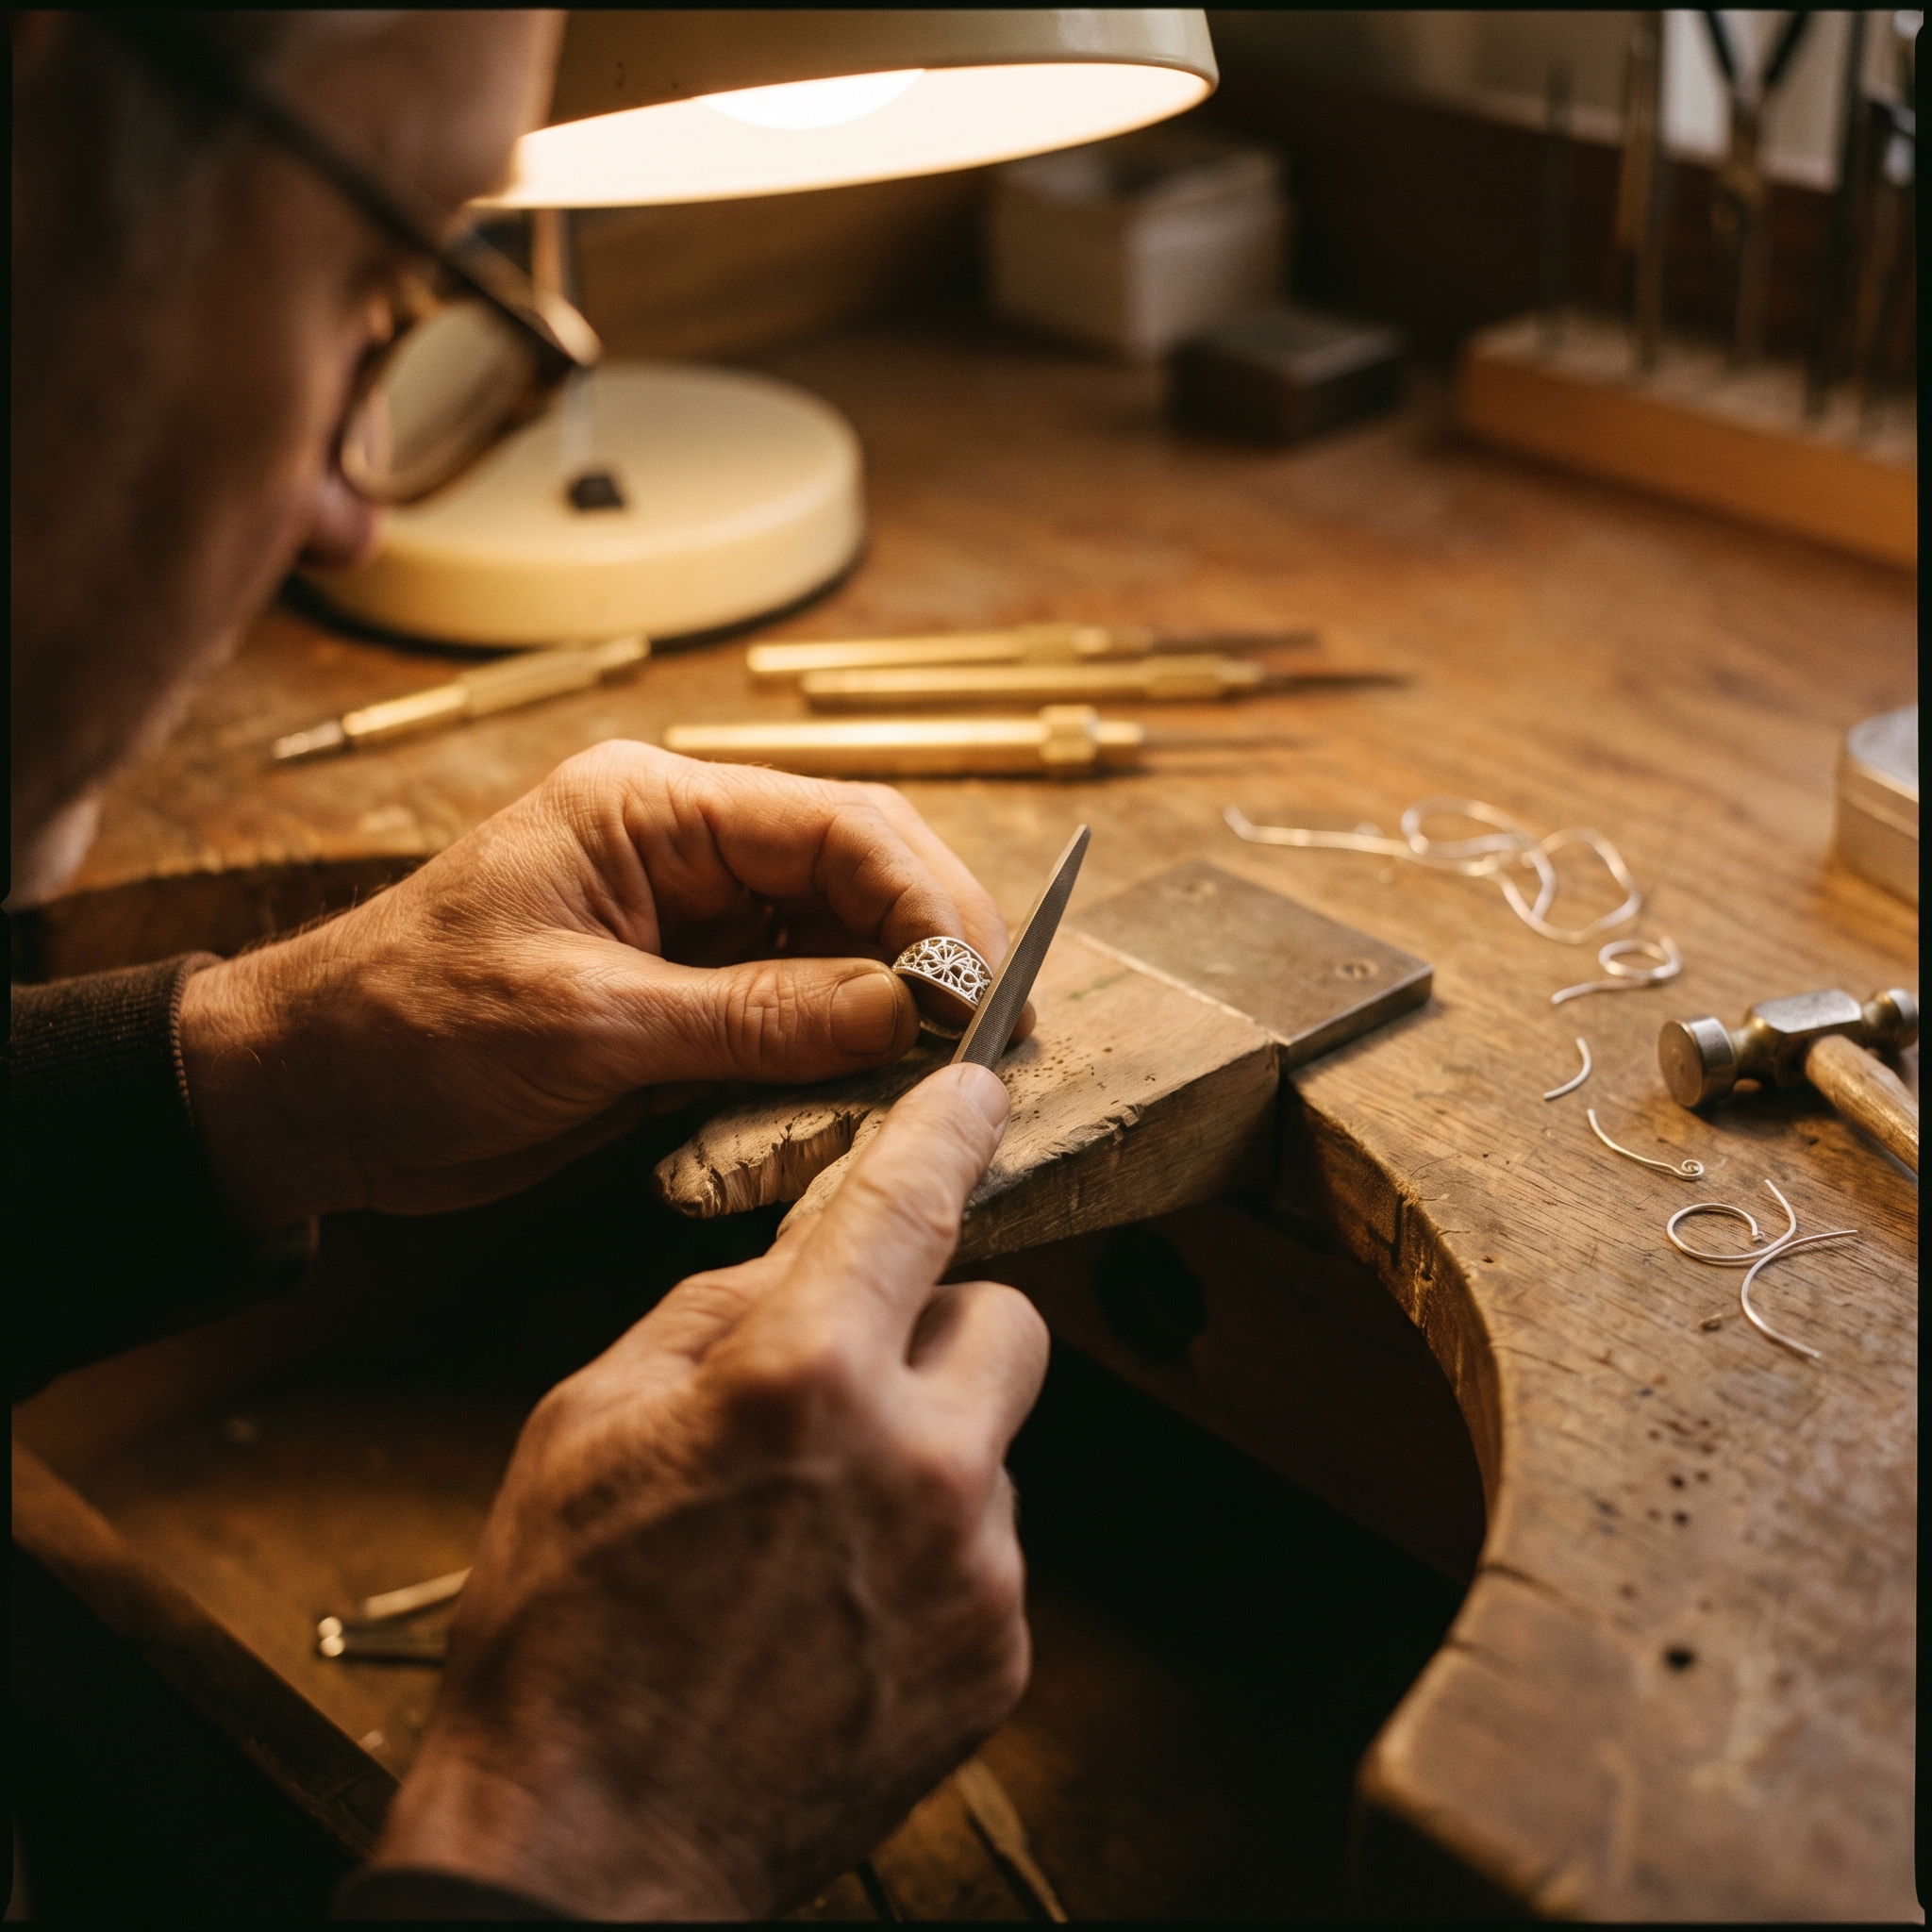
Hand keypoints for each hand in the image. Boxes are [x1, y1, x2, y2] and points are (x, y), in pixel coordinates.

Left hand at [178, 743, 1025, 1226]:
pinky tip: (881, 1099)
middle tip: (995, 1037)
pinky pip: (801, 1016)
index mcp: (652, 806)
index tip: (978, 989)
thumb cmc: (408, 1029)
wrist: (310, 1100)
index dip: (923, 901)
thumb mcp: (586, 1024)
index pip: (833, 826)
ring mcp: (693, 927)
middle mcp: (687, 851)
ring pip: (843, 949)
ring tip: (951, 1078)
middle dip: (932, 950)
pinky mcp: (690, 999)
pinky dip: (846, 1058)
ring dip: (898, 1011)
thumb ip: (756, 1019)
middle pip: (858, 876)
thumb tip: (910, 1013)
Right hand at [371, 1063, 1047, 1918]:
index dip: (947, 1132)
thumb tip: (809, 1253)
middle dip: (938, 1326)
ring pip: (992, 1443)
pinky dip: (930, 1550)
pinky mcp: (999, 1659)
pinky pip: (987, 1548)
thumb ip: (719, 1309)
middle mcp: (919, 1464)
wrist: (584, 1852)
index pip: (910, 1207)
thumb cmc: (564, 1626)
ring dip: (924, 1452)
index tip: (977, 1094)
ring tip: (808, 1536)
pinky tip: (835, 1607)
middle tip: (855, 1376)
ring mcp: (974, 1571)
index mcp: (803, 1380)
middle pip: (1005, 1320)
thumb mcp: (591, 1418)